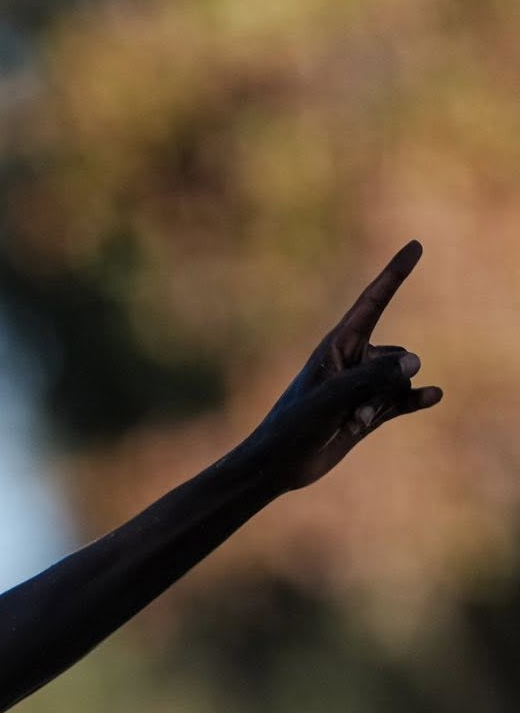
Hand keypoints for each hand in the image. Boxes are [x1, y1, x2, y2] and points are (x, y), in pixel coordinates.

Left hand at [244, 242, 441, 490]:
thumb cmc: (294, 426)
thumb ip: (375, 377)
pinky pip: (404, 399)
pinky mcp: (369, 410)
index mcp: (337, 346)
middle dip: (383, 381)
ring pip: (400, 380)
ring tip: (351, 421)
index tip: (416, 246)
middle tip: (348, 407)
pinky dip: (417, 398)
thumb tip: (415, 362)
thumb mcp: (333, 397)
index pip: (373, 302)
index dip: (394, 274)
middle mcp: (354, 361)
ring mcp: (363, 386)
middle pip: (396, 356)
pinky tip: (434, 396)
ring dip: (383, 402)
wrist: (278, 466)